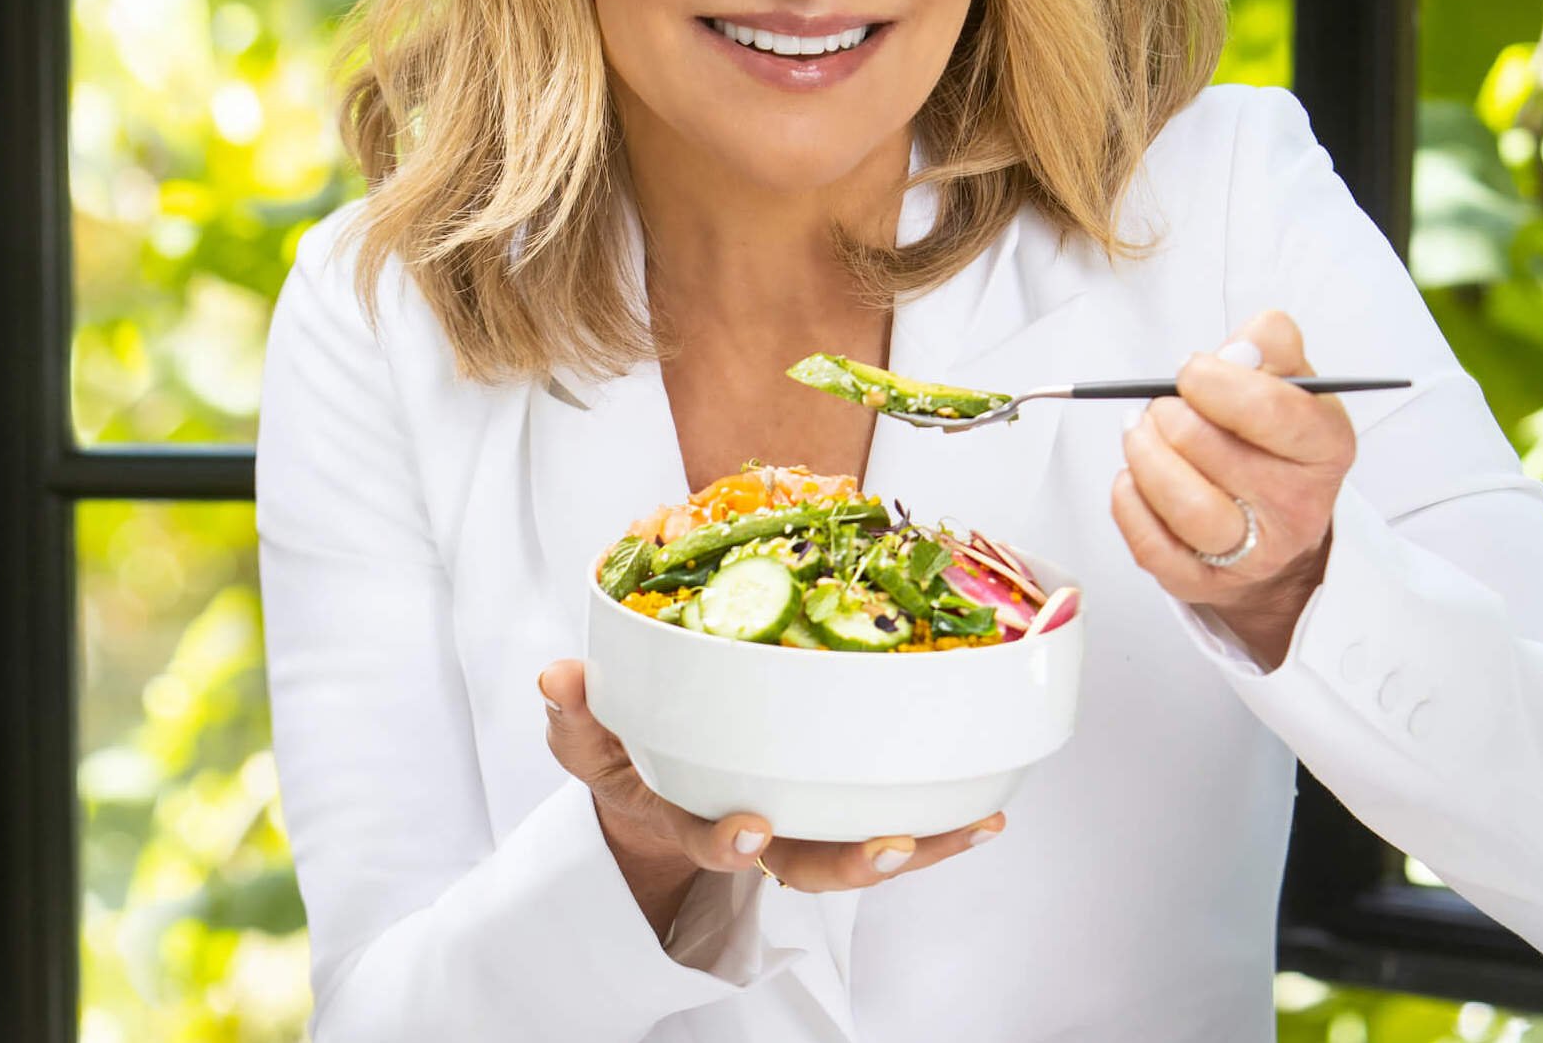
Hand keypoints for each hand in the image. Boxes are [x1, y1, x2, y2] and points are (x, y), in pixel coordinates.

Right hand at [537, 658, 1004, 890]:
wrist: (654, 786)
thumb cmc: (626, 754)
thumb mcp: (587, 735)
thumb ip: (574, 710)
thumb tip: (555, 675)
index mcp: (690, 814)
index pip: (709, 839)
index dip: (730, 841)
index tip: (750, 827)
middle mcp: (755, 833)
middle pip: (807, 868)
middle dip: (850, 865)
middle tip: (890, 847)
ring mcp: (800, 826)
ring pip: (860, 854)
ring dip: (920, 848)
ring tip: (970, 829)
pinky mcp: (833, 807)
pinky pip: (888, 820)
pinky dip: (940, 823)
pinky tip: (987, 810)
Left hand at [1111, 308, 1356, 669]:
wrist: (1273, 524)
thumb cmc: (1270, 440)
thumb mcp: (1288, 380)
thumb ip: (1269, 344)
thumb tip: (1241, 347)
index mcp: (1324, 447)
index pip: (1272, 409)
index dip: (1215, 381)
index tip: (1192, 372)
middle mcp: (1296, 506)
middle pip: (1207, 446)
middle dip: (1169, 412)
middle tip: (1166, 406)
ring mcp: (1250, 553)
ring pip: (1180, 500)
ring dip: (1143, 452)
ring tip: (1143, 433)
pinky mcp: (1201, 581)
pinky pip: (1147, 539)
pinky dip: (1128, 497)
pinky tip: (1137, 477)